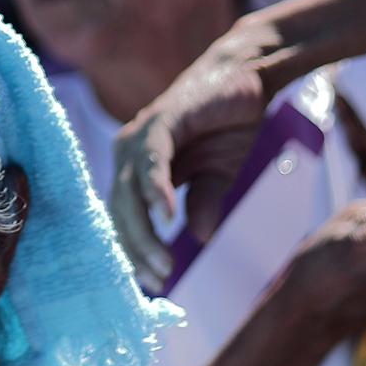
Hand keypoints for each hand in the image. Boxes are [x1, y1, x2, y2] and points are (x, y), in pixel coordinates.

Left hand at [109, 30, 275, 286]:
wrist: (246, 79)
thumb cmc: (226, 126)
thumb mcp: (218, 175)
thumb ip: (203, 203)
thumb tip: (201, 238)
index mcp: (135, 168)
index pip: (122, 218)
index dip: (132, 252)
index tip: (149, 287)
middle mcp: (128, 152)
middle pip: (120, 211)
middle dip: (136, 250)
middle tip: (159, 281)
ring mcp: (140, 135)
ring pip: (129, 192)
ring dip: (144, 231)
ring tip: (164, 264)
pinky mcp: (161, 120)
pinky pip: (151, 160)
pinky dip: (154, 189)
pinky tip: (165, 217)